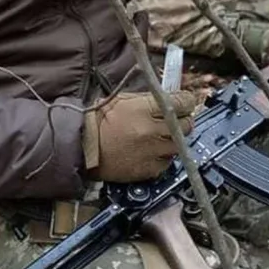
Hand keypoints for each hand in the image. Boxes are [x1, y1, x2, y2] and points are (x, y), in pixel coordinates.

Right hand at [82, 91, 196, 182]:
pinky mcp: (149, 169)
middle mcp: (152, 131)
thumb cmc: (98, 122)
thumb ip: (149, 100)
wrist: (82, 148)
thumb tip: (169, 98)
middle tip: (174, 119)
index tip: (185, 102)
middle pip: (186, 125)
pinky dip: (163, 156)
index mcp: (145, 109)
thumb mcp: (123, 100)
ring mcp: (152, 152)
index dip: (186, 101)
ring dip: (173, 140)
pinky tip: (151, 150)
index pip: (182, 103)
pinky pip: (167, 162)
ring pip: (180, 145)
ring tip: (160, 136)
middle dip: (182, 120)